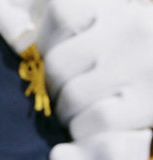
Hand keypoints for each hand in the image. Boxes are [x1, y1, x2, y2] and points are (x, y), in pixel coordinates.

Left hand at [36, 0, 152, 137]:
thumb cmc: (146, 49)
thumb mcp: (126, 21)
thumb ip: (89, 25)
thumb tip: (35, 39)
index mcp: (120, 6)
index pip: (59, 13)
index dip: (46, 40)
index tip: (54, 53)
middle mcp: (129, 31)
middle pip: (56, 64)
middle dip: (54, 86)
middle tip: (66, 93)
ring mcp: (139, 68)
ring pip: (70, 97)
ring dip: (67, 113)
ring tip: (82, 112)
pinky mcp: (146, 103)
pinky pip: (92, 121)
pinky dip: (84, 129)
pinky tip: (95, 125)